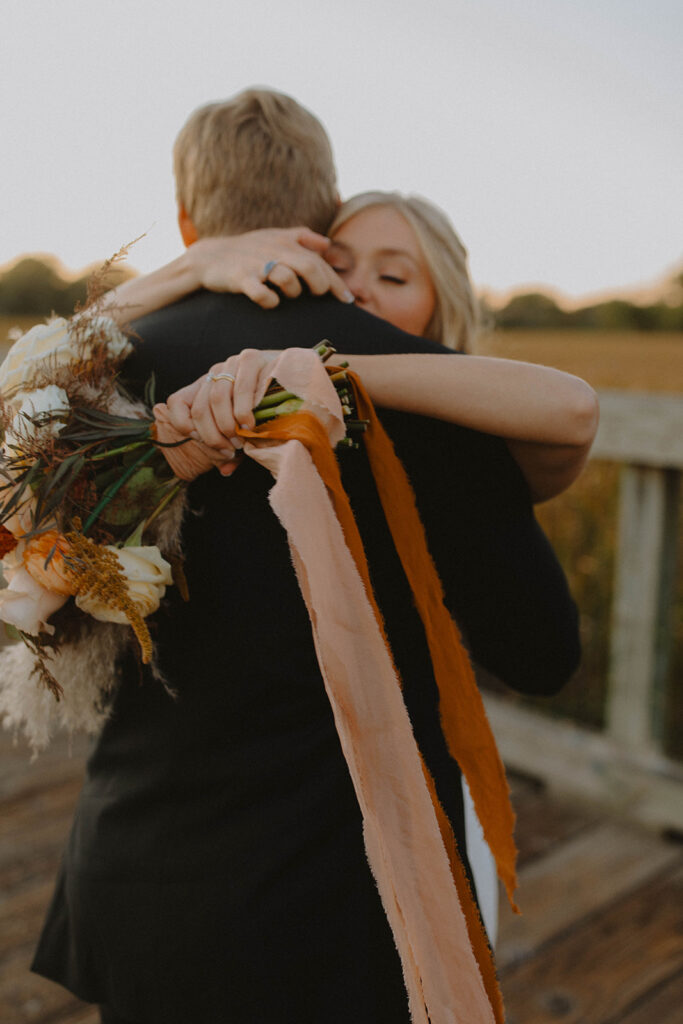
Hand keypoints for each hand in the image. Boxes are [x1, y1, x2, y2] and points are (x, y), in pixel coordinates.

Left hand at [163, 349, 278, 474]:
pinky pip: (240, 388)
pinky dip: (243, 412)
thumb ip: (231, 447)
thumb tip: (224, 470)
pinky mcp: (250, 358)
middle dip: (213, 437)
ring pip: (216, 399)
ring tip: (241, 440)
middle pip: (198, 409)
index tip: (206, 443)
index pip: (176, 403)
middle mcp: (213, 373)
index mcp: (203, 387)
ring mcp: (230, 363)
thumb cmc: (264, 407)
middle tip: (230, 449)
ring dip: (228, 426)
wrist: (293, 376)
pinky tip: (250, 424)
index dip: (185, 426)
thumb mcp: (241, 428)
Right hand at [188, 228, 354, 308]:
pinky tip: (270, 301)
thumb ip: (302, 237)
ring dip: (293, 291)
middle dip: (320, 285)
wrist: (209, 257)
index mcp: (285, 242)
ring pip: (287, 279)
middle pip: (308, 267)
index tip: (348, 300)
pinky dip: (270, 300)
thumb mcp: (274, 237)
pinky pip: (261, 293)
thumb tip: (327, 244)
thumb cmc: (248, 249)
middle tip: (319, 295)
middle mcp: (273, 251)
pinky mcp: (240, 279)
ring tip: (288, 294)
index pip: (319, 261)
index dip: (336, 282)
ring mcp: (256, 265)